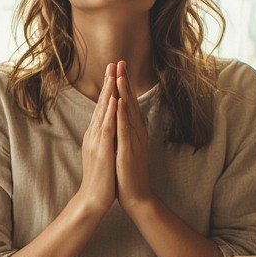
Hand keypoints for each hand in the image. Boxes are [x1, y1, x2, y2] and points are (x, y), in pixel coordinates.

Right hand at [76, 63, 118, 213]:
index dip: (108, 90)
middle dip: (108, 83)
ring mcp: (96, 141)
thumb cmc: (101, 180)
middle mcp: (94, 135)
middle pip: (101, 104)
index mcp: (96, 136)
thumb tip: (108, 131)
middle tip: (113, 63)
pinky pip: (106, 128)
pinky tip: (113, 100)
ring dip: (108, 91)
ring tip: (113, 73)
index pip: (102, 109)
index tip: (114, 73)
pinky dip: (110, 112)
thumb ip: (104, 141)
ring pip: (102, 111)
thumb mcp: (103, 155)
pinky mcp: (101, 150)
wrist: (93, 199)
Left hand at [115, 60, 152, 210]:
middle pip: (131, 102)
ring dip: (125, 93)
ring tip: (120, 75)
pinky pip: (125, 130)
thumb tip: (121, 117)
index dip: (124, 85)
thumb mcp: (126, 147)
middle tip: (120, 61)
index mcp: (134, 131)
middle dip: (125, 81)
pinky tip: (120, 103)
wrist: (136, 195)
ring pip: (129, 113)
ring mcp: (133, 141)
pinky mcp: (128, 151)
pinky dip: (123, 115)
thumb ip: (125, 131)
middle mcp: (136, 132)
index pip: (128, 103)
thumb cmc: (129, 172)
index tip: (118, 66)